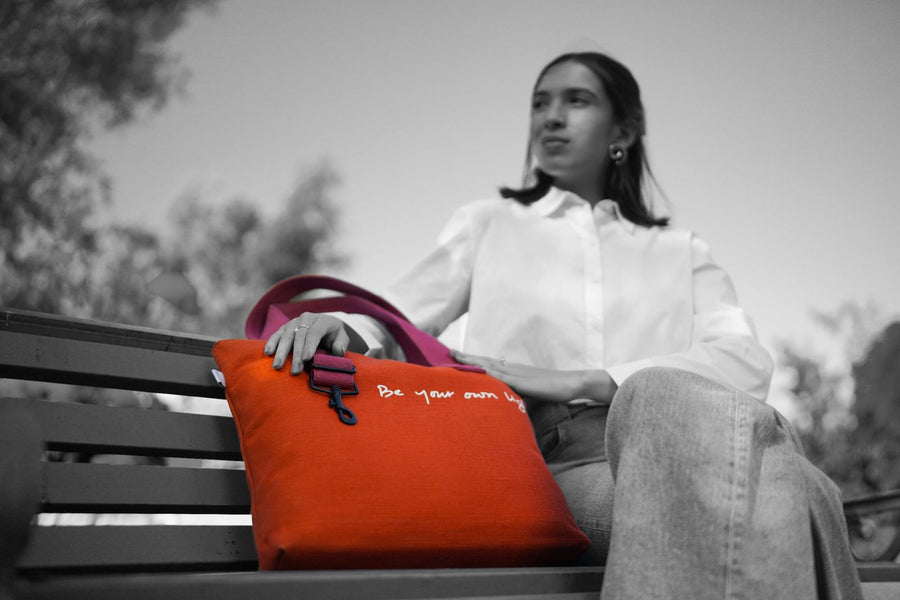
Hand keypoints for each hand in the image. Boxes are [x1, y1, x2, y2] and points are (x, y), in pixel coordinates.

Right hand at [264, 313, 349, 374]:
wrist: (325, 325)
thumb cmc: (334, 336)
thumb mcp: (342, 338)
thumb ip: (341, 344)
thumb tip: (337, 350)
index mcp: (323, 321)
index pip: (315, 332)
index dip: (310, 345)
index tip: (306, 359)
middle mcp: (307, 318)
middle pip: (300, 335)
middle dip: (296, 354)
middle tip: (294, 370)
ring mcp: (295, 321)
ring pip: (287, 335)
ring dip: (281, 351)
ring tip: (277, 365)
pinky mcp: (286, 326)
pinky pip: (278, 333)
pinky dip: (272, 342)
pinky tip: (268, 352)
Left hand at [452, 351, 616, 403]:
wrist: (573, 383)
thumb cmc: (554, 390)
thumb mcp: (531, 395)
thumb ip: (517, 397)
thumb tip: (507, 406)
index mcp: (513, 371)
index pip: (489, 364)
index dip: (473, 361)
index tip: (457, 356)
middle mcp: (512, 368)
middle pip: (484, 361)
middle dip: (466, 357)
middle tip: (448, 351)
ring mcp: (517, 373)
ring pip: (489, 365)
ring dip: (472, 360)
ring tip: (454, 356)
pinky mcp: (522, 380)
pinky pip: (502, 376)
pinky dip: (488, 373)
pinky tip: (477, 371)